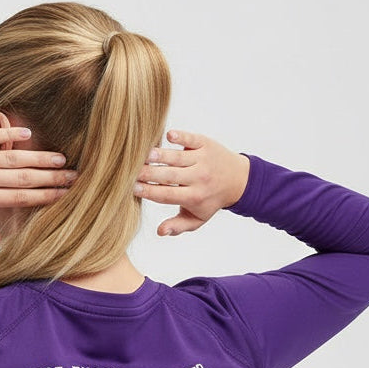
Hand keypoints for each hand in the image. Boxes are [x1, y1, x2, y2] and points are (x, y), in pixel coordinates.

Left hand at [0, 128, 77, 243]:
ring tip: (61, 158)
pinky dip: (10, 134)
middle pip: (24, 178)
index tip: (64, 196)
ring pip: (13, 157)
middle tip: (74, 177)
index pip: (19, 198)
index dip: (44, 197)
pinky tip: (28, 134)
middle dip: (51, 178)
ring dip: (39, 157)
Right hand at [134, 129, 249, 235]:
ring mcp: (203, 160)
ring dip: (160, 156)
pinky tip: (168, 136)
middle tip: (131, 172)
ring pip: (177, 158)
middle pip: (169, 176)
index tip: (133, 189)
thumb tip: (160, 231)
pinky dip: (181, 138)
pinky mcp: (206, 144)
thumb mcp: (197, 218)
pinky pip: (191, 140)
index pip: (167, 195)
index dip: (149, 192)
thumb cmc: (210, 200)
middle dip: (149, 173)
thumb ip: (178, 226)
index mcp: (194, 197)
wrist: (238, 180)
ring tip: (143, 155)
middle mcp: (199, 178)